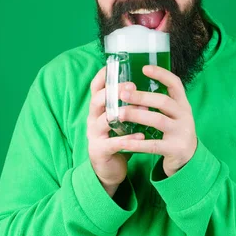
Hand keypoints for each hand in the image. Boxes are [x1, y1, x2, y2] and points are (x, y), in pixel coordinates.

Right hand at [87, 66, 145, 194]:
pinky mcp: (100, 151)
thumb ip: (124, 105)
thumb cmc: (117, 139)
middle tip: (132, 85)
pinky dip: (128, 139)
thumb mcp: (118, 119)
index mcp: (97, 109)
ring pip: (105, 120)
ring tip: (142, 110)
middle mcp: (92, 119)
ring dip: (124, 114)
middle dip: (114, 91)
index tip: (113, 65)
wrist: (109, 169)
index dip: (102, 76)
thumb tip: (142, 86)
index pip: (95, 88)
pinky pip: (113, 143)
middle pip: (97, 101)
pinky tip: (141, 136)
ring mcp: (94, 135)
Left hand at [118, 65, 197, 176]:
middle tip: (123, 94)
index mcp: (183, 104)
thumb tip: (132, 86)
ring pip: (158, 121)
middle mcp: (185, 116)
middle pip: (164, 102)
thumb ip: (160, 102)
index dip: (161, 74)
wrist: (189, 159)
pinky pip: (154, 145)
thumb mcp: (174, 114)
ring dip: (137, 116)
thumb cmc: (174, 131)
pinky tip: (123, 142)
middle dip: (142, 97)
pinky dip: (137, 143)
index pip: (175, 84)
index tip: (144, 68)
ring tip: (120, 114)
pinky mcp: (175, 149)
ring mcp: (181, 132)